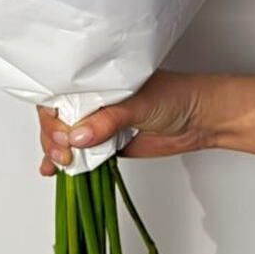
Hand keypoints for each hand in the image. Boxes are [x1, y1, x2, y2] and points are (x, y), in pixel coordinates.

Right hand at [37, 70, 217, 174]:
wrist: (201, 119)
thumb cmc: (175, 96)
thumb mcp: (138, 102)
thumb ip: (108, 119)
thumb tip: (76, 137)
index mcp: (97, 81)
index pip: (60, 94)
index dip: (53, 116)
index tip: (61, 135)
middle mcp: (94, 101)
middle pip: (58, 119)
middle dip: (53, 138)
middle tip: (64, 154)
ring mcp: (99, 125)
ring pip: (66, 138)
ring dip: (55, 153)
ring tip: (59, 166)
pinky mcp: (108, 145)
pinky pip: (82, 155)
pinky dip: (68, 164)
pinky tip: (53, 172)